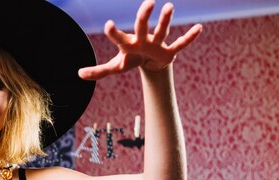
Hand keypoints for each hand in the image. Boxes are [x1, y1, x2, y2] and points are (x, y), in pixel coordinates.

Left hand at [78, 0, 201, 79]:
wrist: (149, 62)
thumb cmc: (131, 59)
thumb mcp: (115, 67)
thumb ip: (98, 71)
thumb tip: (79, 73)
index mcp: (128, 44)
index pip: (118, 36)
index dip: (113, 32)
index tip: (108, 24)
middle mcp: (142, 39)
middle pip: (142, 26)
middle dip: (144, 15)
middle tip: (149, 3)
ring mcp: (156, 43)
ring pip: (161, 30)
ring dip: (165, 20)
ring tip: (169, 6)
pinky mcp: (168, 52)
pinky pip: (180, 44)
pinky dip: (189, 38)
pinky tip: (199, 29)